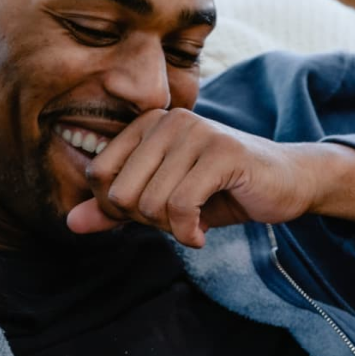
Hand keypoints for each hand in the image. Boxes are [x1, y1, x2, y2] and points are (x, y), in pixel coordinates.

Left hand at [66, 109, 354, 246]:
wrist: (284, 184)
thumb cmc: (220, 191)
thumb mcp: (161, 201)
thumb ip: (114, 211)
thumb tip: (70, 224)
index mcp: (146, 125)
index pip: (98, 175)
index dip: (118, 209)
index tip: (150, 214)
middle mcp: (167, 120)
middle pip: (120, 192)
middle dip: (144, 221)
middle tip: (174, 222)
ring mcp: (195, 132)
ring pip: (150, 202)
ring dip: (169, 229)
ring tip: (190, 225)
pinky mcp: (221, 153)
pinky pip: (180, 206)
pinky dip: (186, 232)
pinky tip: (200, 235)